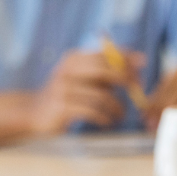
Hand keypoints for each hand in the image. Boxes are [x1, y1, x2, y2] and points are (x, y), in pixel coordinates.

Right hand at [30, 49, 144, 134]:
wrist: (34, 112)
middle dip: (125, 79)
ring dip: (117, 107)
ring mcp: (63, 88)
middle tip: (136, 89)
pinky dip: (105, 118)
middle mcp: (67, 70)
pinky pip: (93, 112)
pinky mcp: (62, 107)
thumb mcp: (81, 79)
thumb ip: (103, 73)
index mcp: (73, 59)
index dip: (126, 56)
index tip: (142, 62)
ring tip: (120, 114)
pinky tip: (107, 121)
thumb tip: (134, 69)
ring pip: (102, 96)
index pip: (104, 53)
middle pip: (104, 70)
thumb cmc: (66, 96)